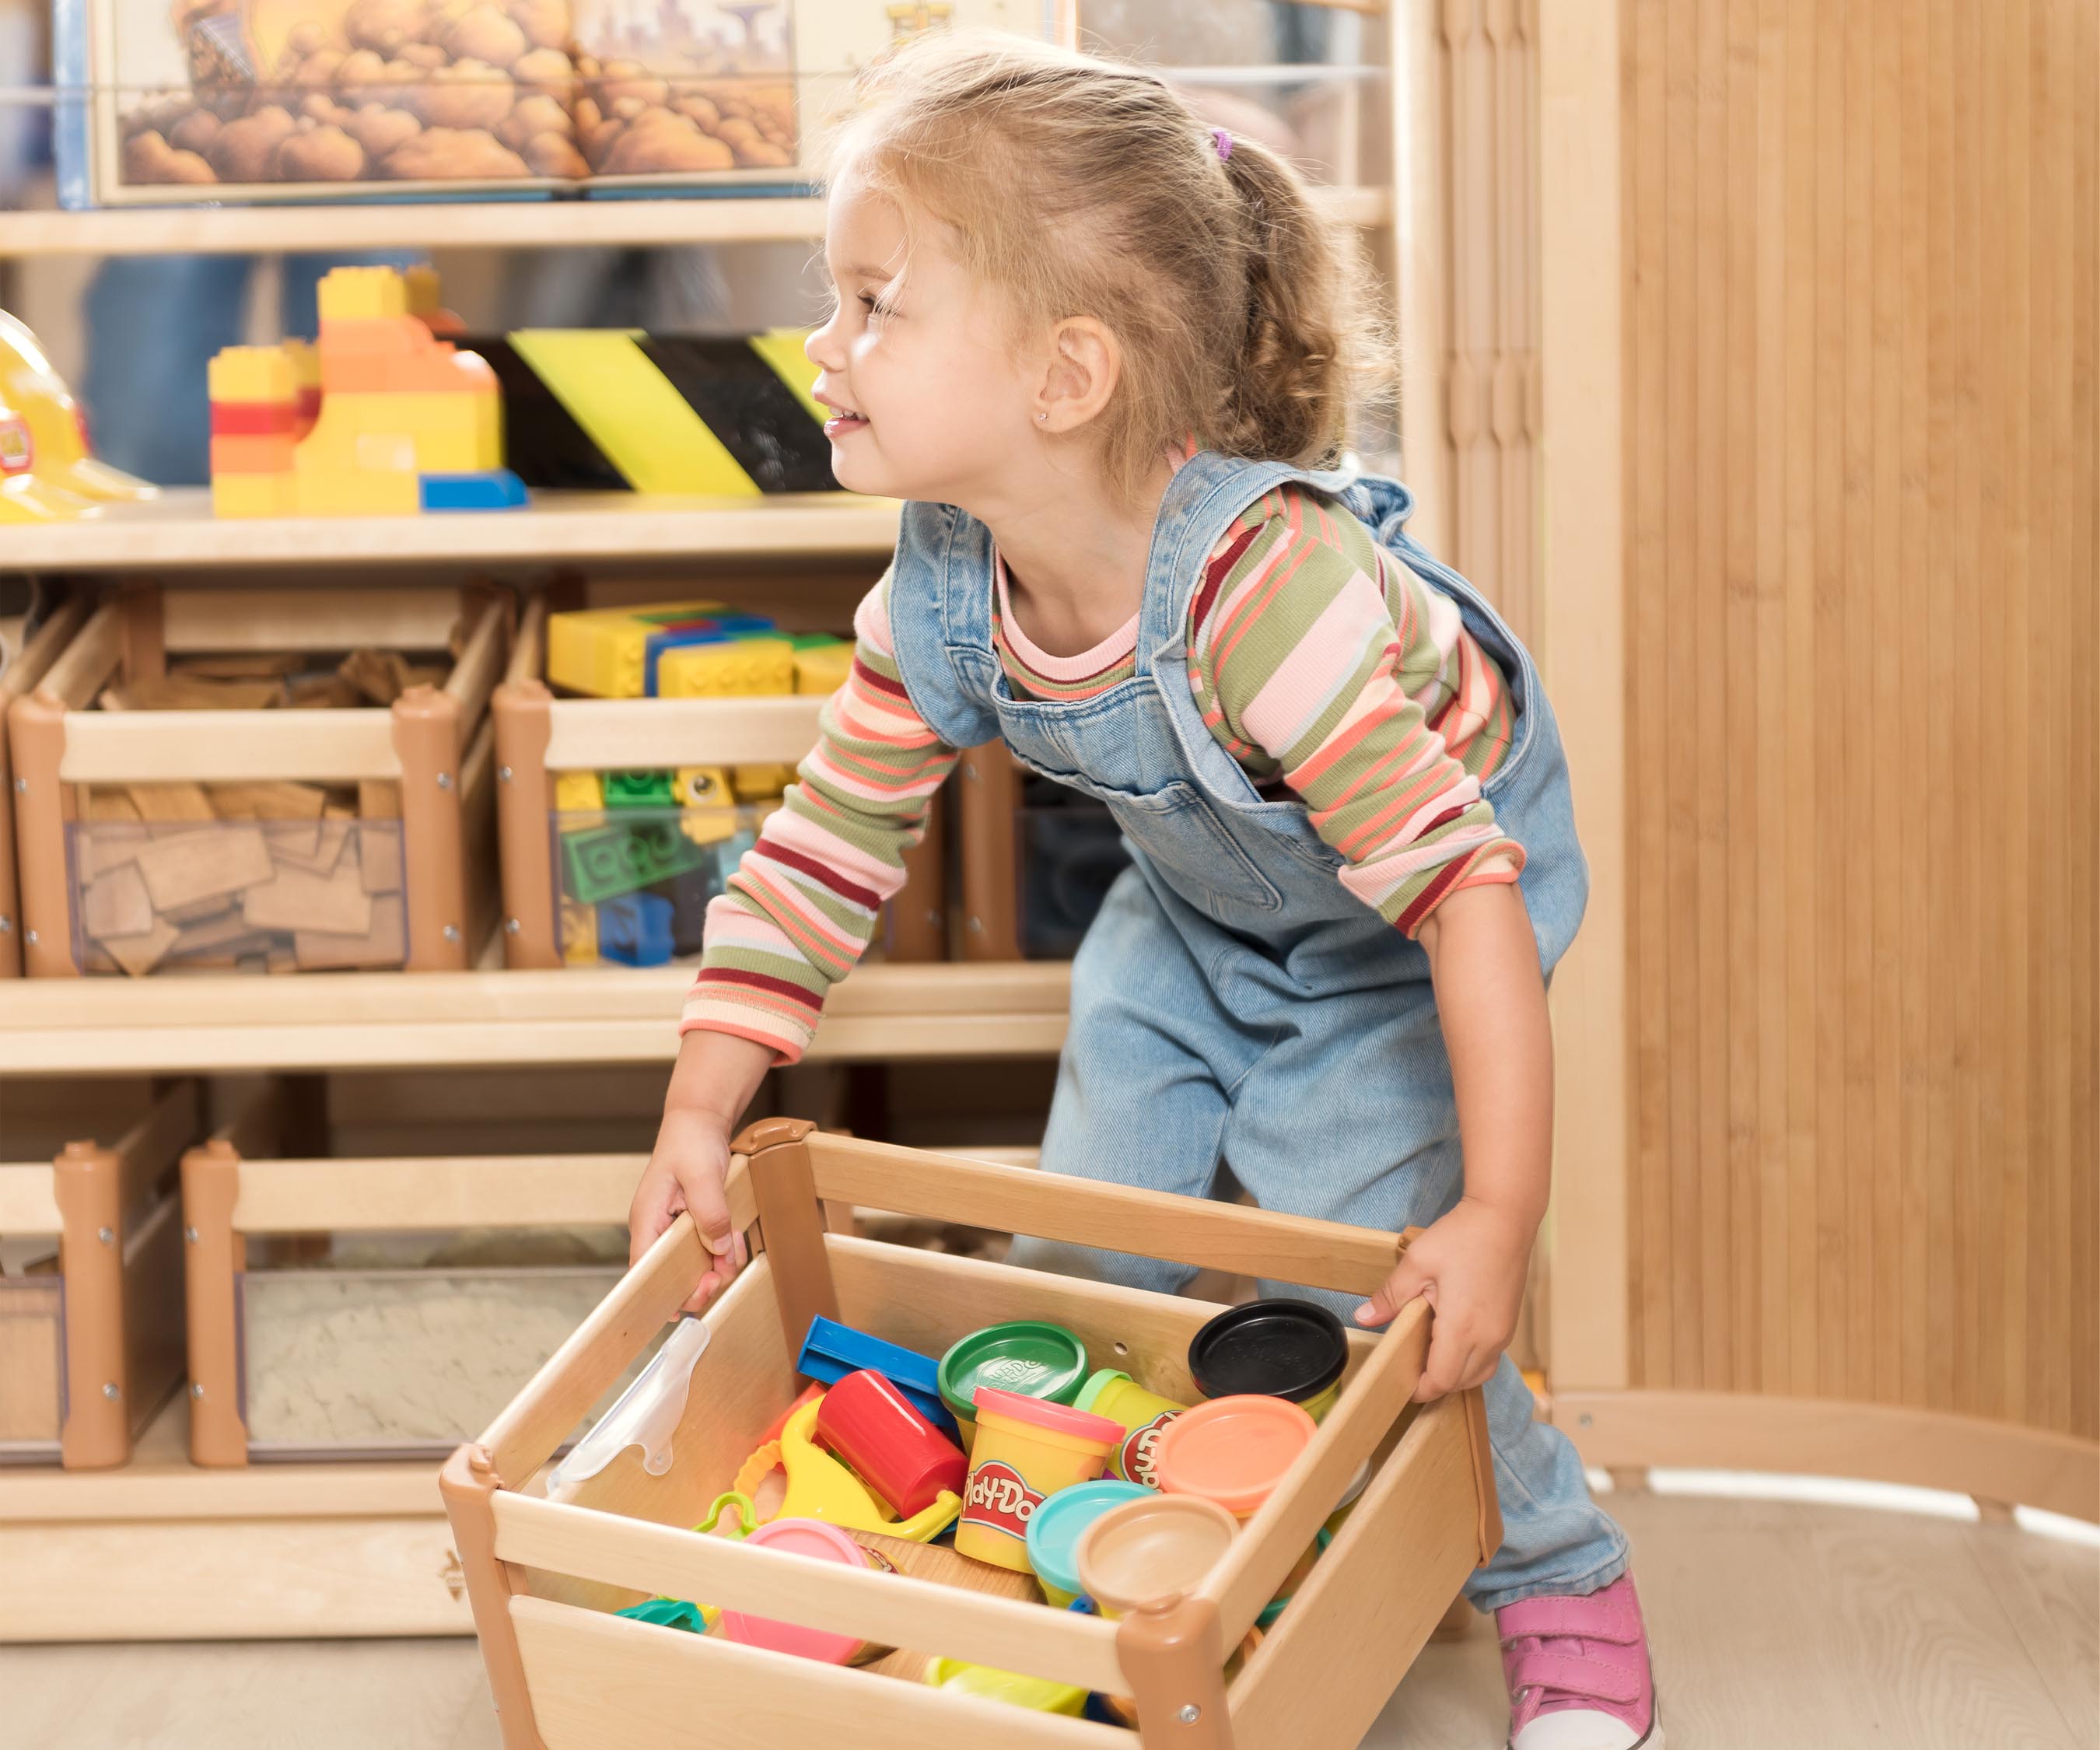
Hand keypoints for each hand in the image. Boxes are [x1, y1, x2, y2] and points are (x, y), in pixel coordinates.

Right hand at [629, 1104, 747, 1313]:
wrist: (700, 1120)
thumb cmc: (691, 1141)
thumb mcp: (702, 1175)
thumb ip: (710, 1211)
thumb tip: (719, 1248)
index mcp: (647, 1220)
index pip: (644, 1270)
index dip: (664, 1292)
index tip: (696, 1294)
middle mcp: (657, 1230)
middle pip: (671, 1276)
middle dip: (700, 1281)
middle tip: (724, 1273)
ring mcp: (675, 1229)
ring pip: (693, 1267)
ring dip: (718, 1265)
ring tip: (735, 1244)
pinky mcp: (693, 1225)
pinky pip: (707, 1250)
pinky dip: (724, 1251)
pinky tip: (736, 1238)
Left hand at [1351, 1198, 1532, 1401]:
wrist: (1505, 1218)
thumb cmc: (1462, 1237)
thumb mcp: (1417, 1263)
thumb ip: (1391, 1296)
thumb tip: (1364, 1317)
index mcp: (1462, 1328)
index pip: (1441, 1380)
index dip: (1420, 1389)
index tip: (1401, 1383)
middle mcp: (1488, 1338)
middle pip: (1459, 1383)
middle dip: (1434, 1383)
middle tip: (1409, 1368)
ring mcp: (1503, 1334)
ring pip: (1477, 1374)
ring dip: (1454, 1374)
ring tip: (1429, 1356)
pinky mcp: (1509, 1325)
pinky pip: (1489, 1359)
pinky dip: (1470, 1362)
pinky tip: (1452, 1342)